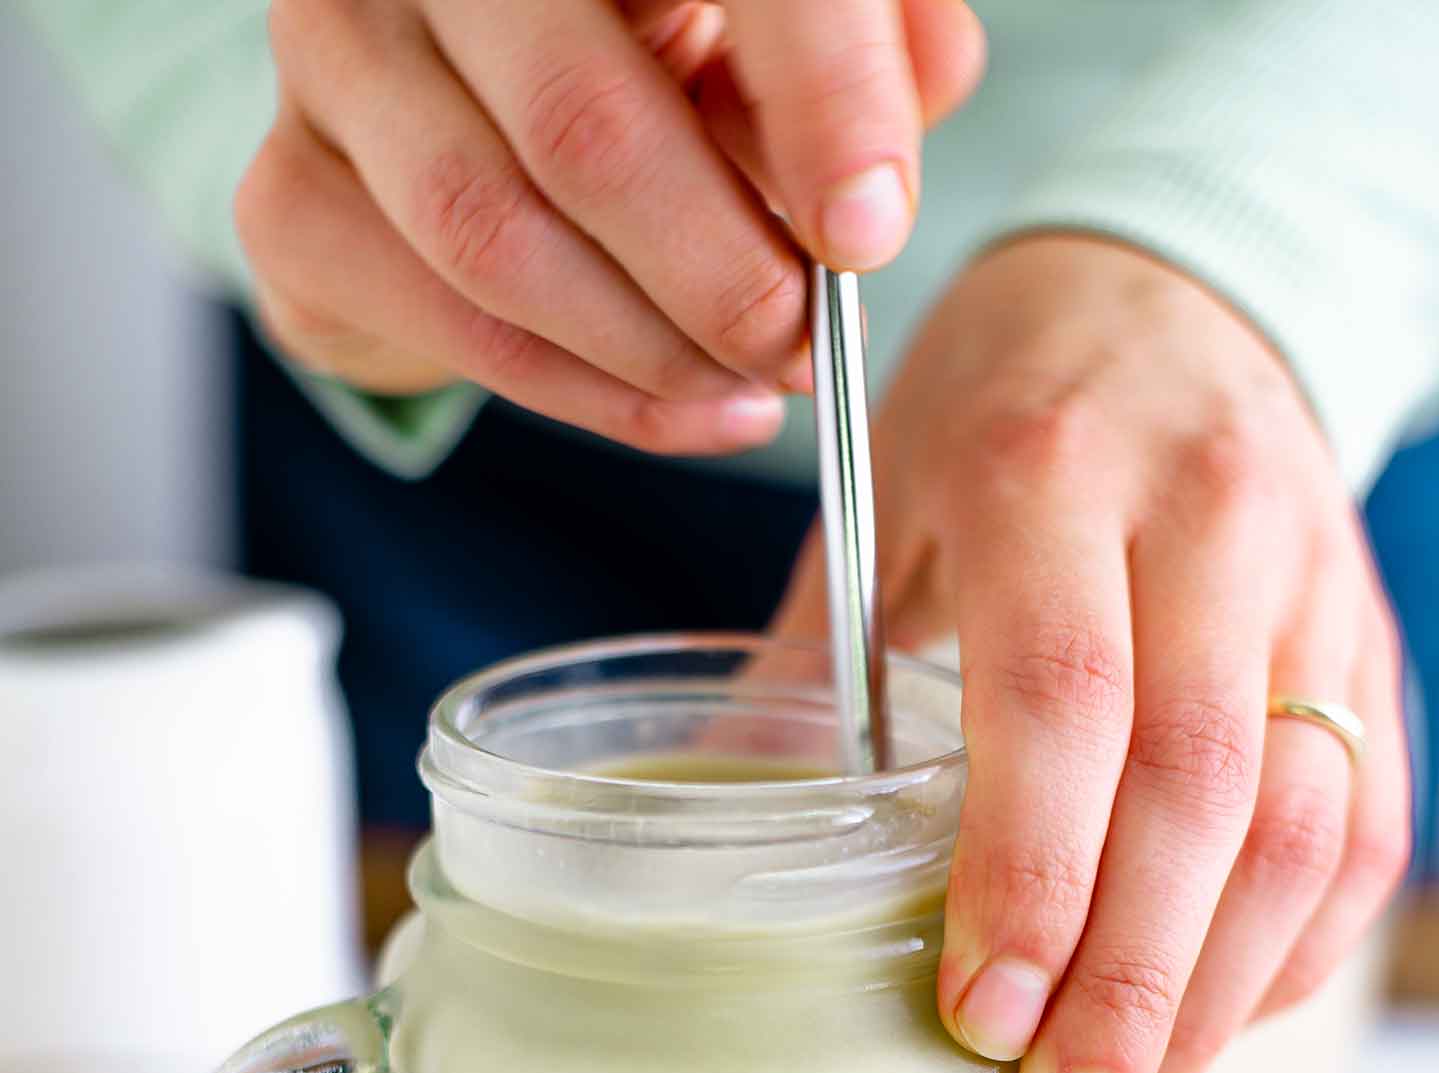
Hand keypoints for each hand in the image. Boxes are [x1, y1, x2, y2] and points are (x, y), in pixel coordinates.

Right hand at [235, 0, 983, 454]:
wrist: (460, 99)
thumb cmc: (650, 45)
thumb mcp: (780, 22)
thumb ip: (869, 43)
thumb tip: (892, 151)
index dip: (810, 99)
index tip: (866, 230)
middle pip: (582, 125)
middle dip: (720, 273)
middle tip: (800, 342)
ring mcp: (334, 57)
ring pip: (496, 238)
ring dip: (647, 351)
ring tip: (746, 390)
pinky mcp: (288, 192)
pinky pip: (443, 321)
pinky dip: (580, 394)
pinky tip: (669, 409)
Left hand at [776, 236, 1410, 1072]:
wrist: (1171, 288)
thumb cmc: (999, 406)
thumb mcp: (878, 495)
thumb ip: (816, 668)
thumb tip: (708, 847)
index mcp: (1047, 470)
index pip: (1059, 700)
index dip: (1028, 875)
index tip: (980, 1021)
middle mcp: (1206, 520)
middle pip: (1197, 790)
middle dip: (1130, 985)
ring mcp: (1311, 583)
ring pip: (1299, 825)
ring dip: (1213, 997)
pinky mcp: (1368, 643)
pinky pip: (1358, 824)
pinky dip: (1289, 946)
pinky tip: (1209, 1026)